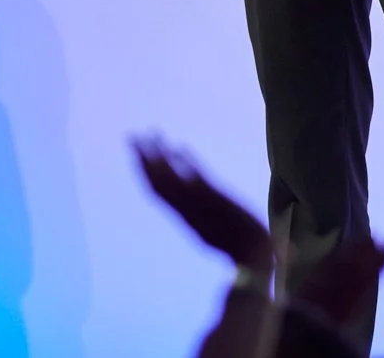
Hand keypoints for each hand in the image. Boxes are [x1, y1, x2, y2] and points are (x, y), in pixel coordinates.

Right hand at [133, 135, 273, 274]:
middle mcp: (185, 208)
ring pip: (172, 177)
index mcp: (182, 215)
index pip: (155, 189)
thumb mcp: (207, 229)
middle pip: (158, 180)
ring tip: (153, 134)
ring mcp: (198, 203)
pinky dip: (186, 164)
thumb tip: (191, 200)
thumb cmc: (231, 242)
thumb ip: (195, 214)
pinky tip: (179, 147)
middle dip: (144, 158)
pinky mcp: (214, 198)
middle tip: (132, 136)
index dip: (143, 170)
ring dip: (160, 155)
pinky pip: (195, 178)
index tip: (135, 151)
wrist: (251, 251)